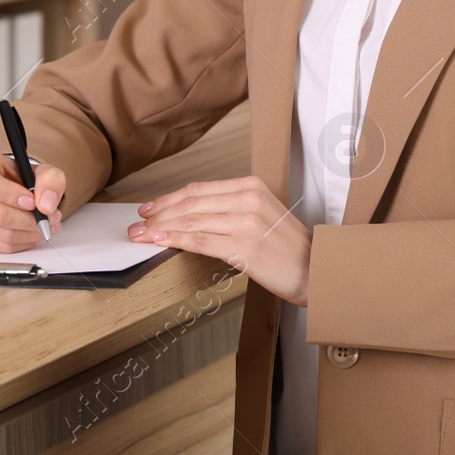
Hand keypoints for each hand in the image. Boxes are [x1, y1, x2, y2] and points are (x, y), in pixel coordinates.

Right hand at [0, 145, 65, 252]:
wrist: (6, 186)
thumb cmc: (17, 176)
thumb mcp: (39, 169)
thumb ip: (49, 180)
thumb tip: (46, 205)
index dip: (13, 196)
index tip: (34, 203)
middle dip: (30, 221)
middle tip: (49, 219)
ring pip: (1, 234)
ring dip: (29, 234)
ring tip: (44, 226)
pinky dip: (20, 244)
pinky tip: (29, 234)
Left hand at [127, 176, 310, 306]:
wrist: (317, 269)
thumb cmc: (288, 248)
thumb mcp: (261, 215)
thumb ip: (229, 210)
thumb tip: (189, 217)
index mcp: (251, 186)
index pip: (199, 189)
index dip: (169, 198)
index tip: (149, 208)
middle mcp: (248, 199)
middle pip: (191, 203)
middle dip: (158, 213)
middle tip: (138, 223)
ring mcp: (246, 221)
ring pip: (192, 221)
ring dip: (161, 228)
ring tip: (142, 235)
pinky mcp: (244, 245)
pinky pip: (201, 241)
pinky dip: (177, 240)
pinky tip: (161, 242)